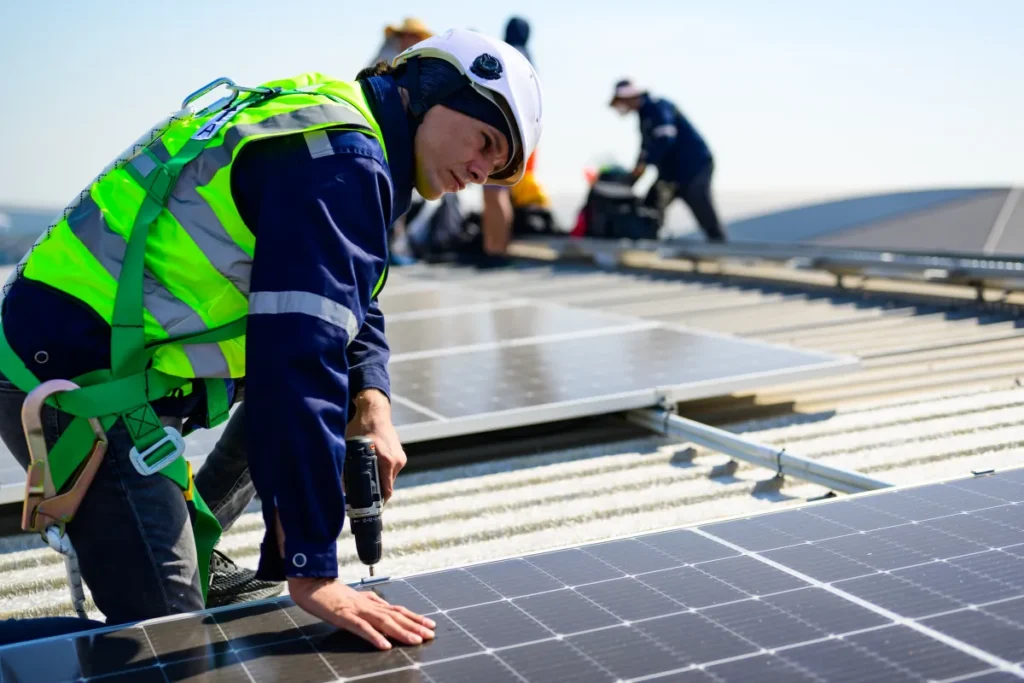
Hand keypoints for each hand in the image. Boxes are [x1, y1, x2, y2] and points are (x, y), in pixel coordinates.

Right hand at [289, 576, 434, 649]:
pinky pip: (362, 628)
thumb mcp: (356, 598)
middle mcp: (368, 605)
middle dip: (414, 626)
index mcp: (372, 602)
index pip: (398, 610)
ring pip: (384, 621)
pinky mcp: (344, 616)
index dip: (415, 617)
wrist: (312, 584)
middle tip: (430, 634)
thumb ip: (372, 603)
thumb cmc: (333, 594)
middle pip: (396, 616)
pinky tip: (385, 645)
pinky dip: (375, 636)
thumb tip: (388, 608)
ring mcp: (357, 610)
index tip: (430, 625)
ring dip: (401, 632)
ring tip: (415, 641)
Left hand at [346, 389, 405, 502]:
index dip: (377, 502)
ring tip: (365, 479)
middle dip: (375, 491)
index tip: (369, 510)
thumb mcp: (350, 448)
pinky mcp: (399, 454)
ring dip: (378, 480)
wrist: (374, 411)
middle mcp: (396, 460)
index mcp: (386, 460)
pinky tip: (371, 467)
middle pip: (387, 486)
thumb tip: (342, 488)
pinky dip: (382, 471)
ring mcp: (400, 457)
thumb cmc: (361, 427)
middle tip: (361, 496)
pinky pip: (390, 470)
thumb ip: (346, 469)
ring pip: (388, 478)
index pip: (386, 491)